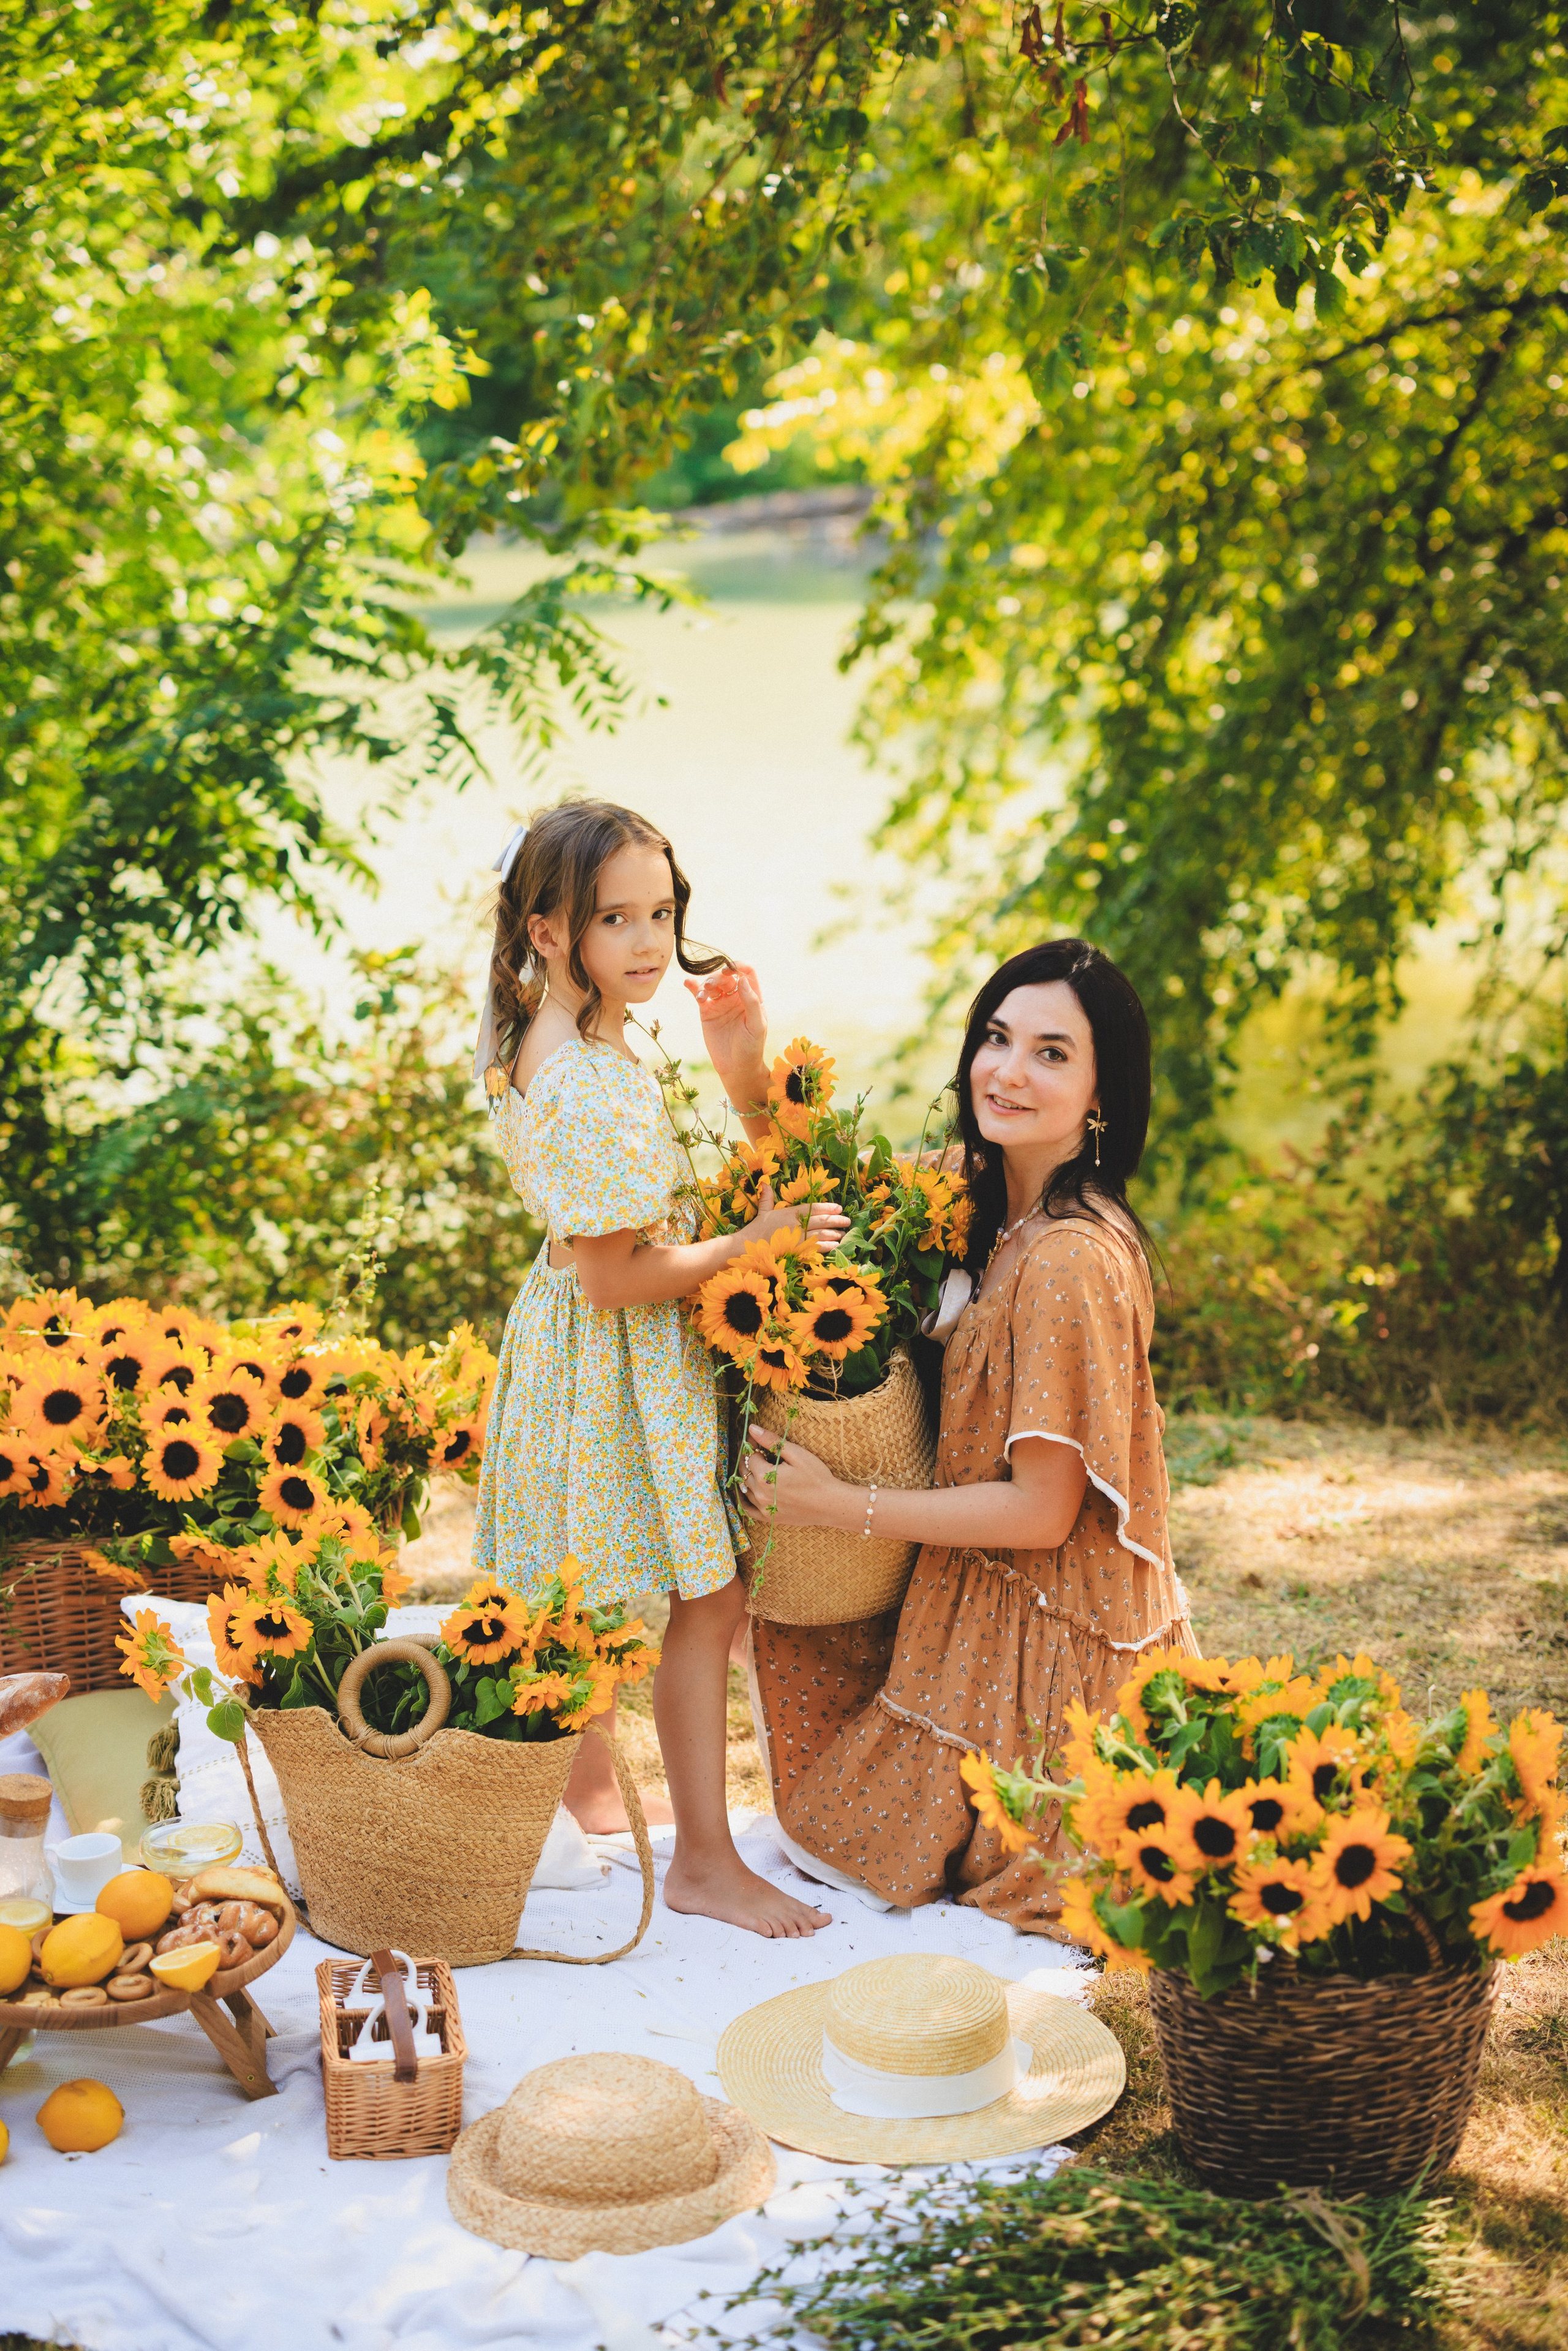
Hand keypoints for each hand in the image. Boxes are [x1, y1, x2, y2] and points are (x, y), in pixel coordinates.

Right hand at [686, 962, 766, 1104]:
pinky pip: (699, 995)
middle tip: (712, 986)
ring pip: (712, 983)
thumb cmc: (751, 1047)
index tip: (730, 969)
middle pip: (726, 976)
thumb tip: (742, 979)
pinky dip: (693, 987)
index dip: (739, 966)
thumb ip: (752, 1002)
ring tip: (703, 994)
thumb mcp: (757, 1025)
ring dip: (706, 983)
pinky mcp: (706, 1011)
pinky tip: (688, 983)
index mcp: (752, 997)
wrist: (736, 1067)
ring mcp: (721, 1003)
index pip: (747, 973)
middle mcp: (736, 997)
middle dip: (718, 976)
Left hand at [742, 1426, 845, 1528]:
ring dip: (746, 1476)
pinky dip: (743, 1500)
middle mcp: (760, 1494)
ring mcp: (763, 1508)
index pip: (749, 1456)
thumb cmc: (816, 1477)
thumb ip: (772, 1441)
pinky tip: (746, 1492)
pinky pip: (748, 1510)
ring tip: (753, 1467)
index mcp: (764, 1476)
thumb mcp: (796, 1454)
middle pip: (745, 1472)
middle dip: (747, 1459)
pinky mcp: (769, 1518)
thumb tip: (752, 1428)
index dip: (752, 1446)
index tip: (756, 1439)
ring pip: (744, 1489)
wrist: (830, 1504)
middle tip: (754, 1450)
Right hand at [750, 1180, 849, 1252]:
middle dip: (837, 1220)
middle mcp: (796, 1224)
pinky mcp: (797, 1251)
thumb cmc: (756, 1230)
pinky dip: (827, 1247)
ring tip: (842, 1234)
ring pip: (822, 1234)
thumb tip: (765, 1183)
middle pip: (822, 1221)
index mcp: (790, 1213)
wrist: (747, 1247)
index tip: (839, 1208)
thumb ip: (767, 1198)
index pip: (814, 1208)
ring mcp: (797, 1238)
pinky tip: (835, 1246)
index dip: (828, 1207)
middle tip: (847, 1220)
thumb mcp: (763, 1212)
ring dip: (835, 1234)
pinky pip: (816, 1248)